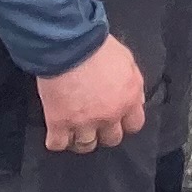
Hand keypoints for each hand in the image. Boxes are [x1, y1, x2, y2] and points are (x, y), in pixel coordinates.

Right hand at [38, 35, 147, 153]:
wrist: (69, 45)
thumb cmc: (98, 47)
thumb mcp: (128, 61)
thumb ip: (134, 84)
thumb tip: (136, 100)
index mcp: (129, 99)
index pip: (134, 125)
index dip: (124, 124)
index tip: (116, 121)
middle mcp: (109, 115)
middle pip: (111, 139)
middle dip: (103, 133)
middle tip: (94, 124)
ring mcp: (84, 122)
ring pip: (85, 146)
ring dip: (80, 139)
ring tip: (74, 131)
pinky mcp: (59, 123)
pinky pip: (57, 144)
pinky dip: (56, 141)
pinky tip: (55, 133)